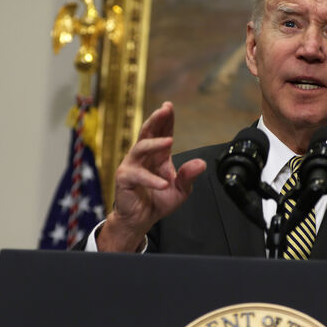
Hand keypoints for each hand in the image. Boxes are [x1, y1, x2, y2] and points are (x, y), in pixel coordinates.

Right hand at [97, 101, 205, 251]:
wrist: (141, 219)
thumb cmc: (158, 201)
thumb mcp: (181, 189)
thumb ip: (189, 176)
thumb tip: (201, 164)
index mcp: (158, 155)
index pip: (162, 132)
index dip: (166, 119)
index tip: (169, 106)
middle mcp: (143, 156)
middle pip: (148, 132)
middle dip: (156, 120)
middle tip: (164, 109)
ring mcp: (132, 165)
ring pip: (140, 147)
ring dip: (155, 143)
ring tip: (169, 141)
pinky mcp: (124, 178)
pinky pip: (138, 175)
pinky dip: (151, 179)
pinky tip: (163, 184)